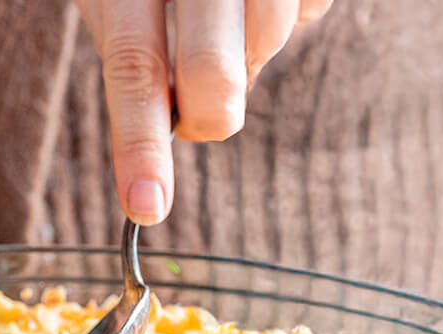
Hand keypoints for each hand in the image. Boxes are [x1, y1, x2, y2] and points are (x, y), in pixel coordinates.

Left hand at [77, 0, 331, 224]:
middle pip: (213, 73)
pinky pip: (308, 13)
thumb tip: (163, 140)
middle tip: (199, 116)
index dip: (139, 144)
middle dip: (208, 116)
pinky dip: (283, 18)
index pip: (134, 67)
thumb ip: (136, 50)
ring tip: (223, 17)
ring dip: (247, 57)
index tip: (145, 206)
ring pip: (268, 45)